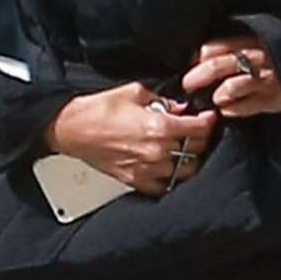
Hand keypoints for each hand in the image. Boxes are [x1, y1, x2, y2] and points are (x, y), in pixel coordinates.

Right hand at [46, 83, 217, 196]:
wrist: (71, 129)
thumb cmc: (97, 110)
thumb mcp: (134, 92)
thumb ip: (162, 100)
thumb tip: (178, 107)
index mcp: (159, 127)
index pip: (199, 129)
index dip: (208, 122)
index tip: (209, 119)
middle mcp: (156, 151)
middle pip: (195, 150)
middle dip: (200, 139)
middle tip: (195, 132)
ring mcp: (147, 169)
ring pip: (184, 171)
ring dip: (187, 160)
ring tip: (184, 151)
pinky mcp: (135, 181)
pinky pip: (164, 186)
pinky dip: (169, 178)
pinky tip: (167, 168)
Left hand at [181, 36, 280, 116]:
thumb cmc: (273, 60)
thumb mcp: (253, 46)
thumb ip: (228, 49)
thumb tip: (195, 58)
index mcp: (250, 40)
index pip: (213, 47)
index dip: (196, 58)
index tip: (187, 65)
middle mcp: (258, 58)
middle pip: (217, 66)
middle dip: (196, 77)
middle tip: (187, 85)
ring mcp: (266, 79)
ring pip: (230, 87)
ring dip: (216, 96)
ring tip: (215, 99)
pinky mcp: (272, 100)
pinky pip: (242, 108)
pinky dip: (230, 109)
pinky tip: (228, 109)